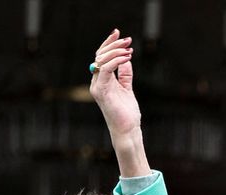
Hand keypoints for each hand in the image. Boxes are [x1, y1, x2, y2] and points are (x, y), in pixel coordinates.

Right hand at [89, 29, 148, 175]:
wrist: (127, 130)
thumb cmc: (127, 114)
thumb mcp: (127, 89)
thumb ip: (124, 75)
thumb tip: (126, 59)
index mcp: (102, 81)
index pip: (101, 57)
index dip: (109, 43)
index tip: (119, 34)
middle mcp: (96, 82)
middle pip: (99, 55)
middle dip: (113, 44)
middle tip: (128, 40)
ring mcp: (97, 87)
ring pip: (101, 60)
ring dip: (116, 51)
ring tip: (129, 49)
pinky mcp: (101, 91)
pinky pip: (106, 69)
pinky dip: (116, 61)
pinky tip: (127, 58)